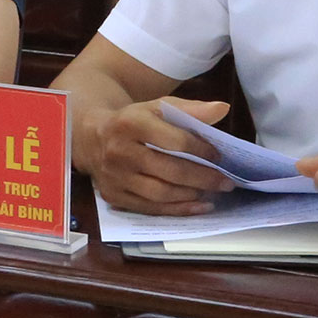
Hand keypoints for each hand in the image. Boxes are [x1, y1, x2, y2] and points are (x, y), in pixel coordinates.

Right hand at [83, 96, 231, 211]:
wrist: (91, 137)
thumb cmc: (133, 122)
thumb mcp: (157, 107)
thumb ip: (190, 109)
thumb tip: (222, 109)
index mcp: (131, 124)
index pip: (175, 142)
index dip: (202, 151)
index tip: (219, 157)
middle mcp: (119, 152)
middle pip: (170, 171)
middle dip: (203, 178)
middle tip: (226, 182)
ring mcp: (114, 177)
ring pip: (161, 194)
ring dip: (191, 196)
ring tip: (211, 193)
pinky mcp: (113, 196)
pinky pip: (150, 208)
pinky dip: (177, 210)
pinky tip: (197, 205)